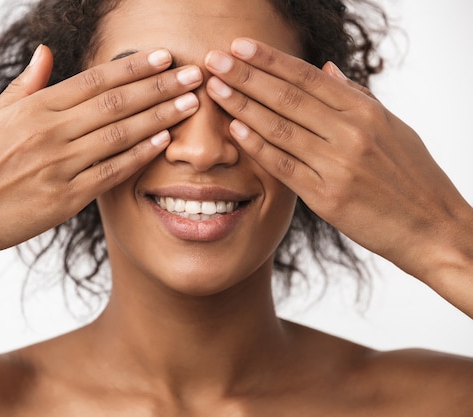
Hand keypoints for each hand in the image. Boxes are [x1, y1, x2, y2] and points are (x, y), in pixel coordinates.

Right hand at [0, 45, 201, 264]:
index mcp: (34, 108)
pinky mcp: (65, 198)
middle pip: (116, 102)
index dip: (133, 67)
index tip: (163, 57)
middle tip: (193, 75)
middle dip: (160, 86)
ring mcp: (59, 165)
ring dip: (159, 117)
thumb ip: (25, 85)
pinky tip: (162, 142)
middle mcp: (50, 132)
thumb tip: (45, 52)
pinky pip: (110, 172)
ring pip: (120, 134)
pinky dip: (138, 155)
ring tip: (190, 104)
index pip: (94, 80)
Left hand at [204, 38, 471, 281]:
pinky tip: (234, 129)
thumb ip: (356, 98)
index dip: (271, 60)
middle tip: (214, 59)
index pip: (308, 78)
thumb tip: (327, 69)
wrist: (433, 228)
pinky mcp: (326, 197)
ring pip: (280, 127)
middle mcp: (351, 133)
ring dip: (242, 105)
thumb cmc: (412, 177)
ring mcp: (337, 165)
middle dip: (246, 75)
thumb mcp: (392, 128)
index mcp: (366, 112)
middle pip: (287, 97)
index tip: (240, 46)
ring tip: (215, 87)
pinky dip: (257, 145)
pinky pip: (284, 165)